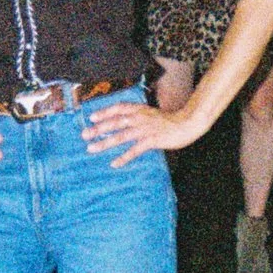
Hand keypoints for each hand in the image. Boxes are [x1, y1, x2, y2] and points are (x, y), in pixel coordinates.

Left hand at [82, 99, 207, 167]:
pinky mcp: (152, 140)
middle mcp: (140, 118)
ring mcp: (146, 129)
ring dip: (105, 142)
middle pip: (115, 122)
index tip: (92, 117)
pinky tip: (114, 164)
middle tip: (84, 135)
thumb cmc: (171, 121)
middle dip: (98, 128)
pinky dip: (124, 157)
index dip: (105, 112)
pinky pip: (135, 150)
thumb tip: (127, 122)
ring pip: (121, 136)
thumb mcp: (152, 114)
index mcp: (140, 110)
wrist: (188, 123)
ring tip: (91, 149)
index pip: (119, 108)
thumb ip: (140, 117)